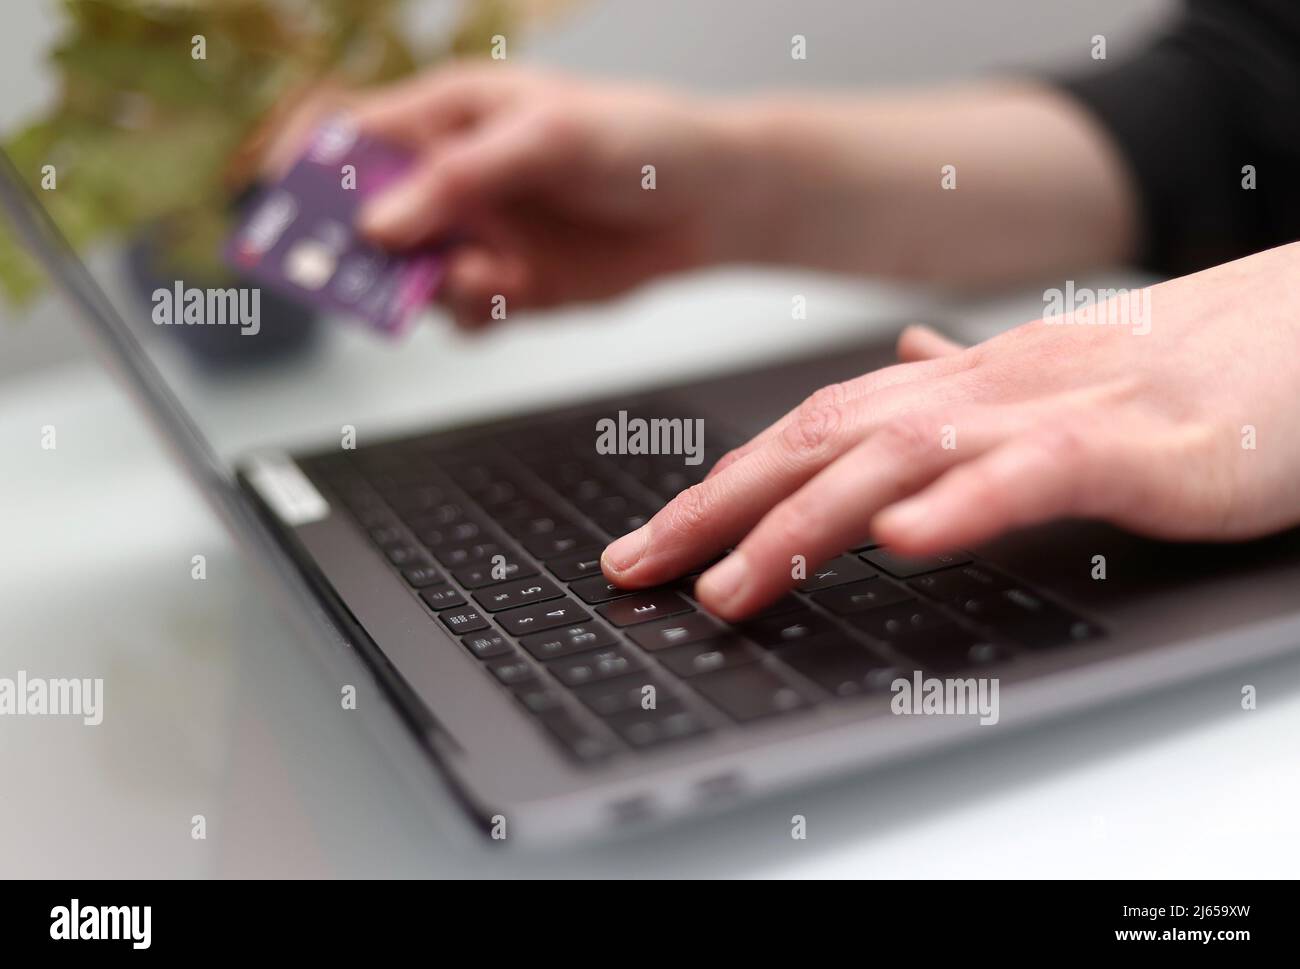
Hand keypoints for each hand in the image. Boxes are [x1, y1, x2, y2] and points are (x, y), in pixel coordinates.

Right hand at [266, 65, 775, 326]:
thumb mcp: (548, 139)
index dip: (302, 168)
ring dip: (430, 288)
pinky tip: (510, 295)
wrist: (710, 205)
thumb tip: (381, 225)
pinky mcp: (509, 285)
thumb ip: (461, 178)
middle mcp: (450, 180)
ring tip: (486, 277)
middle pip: (364, 219)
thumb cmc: (639, 139)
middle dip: (355, 251)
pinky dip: (475, 314)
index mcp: (447, 117)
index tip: (273, 206)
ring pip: (410, 278)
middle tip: (361, 275)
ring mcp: (477, 235)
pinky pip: (461, 313)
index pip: (349, 136)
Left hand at [601, 242, 1299, 619]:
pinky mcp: (1128, 444)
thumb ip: (962, 386)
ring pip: (900, 458)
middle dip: (717, 509)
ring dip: (804, 522)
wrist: (1296, 331)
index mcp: (955, 385)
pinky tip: (902, 542)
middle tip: (637, 568)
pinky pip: (1030, 472)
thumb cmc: (1170, 373)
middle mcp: (978, 390)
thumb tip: (900, 367)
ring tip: (731, 582)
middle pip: (821, 441)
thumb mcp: (1040, 386)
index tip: (649, 543)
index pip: (808, 431)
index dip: (719, 486)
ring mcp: (1048, 411)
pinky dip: (960, 505)